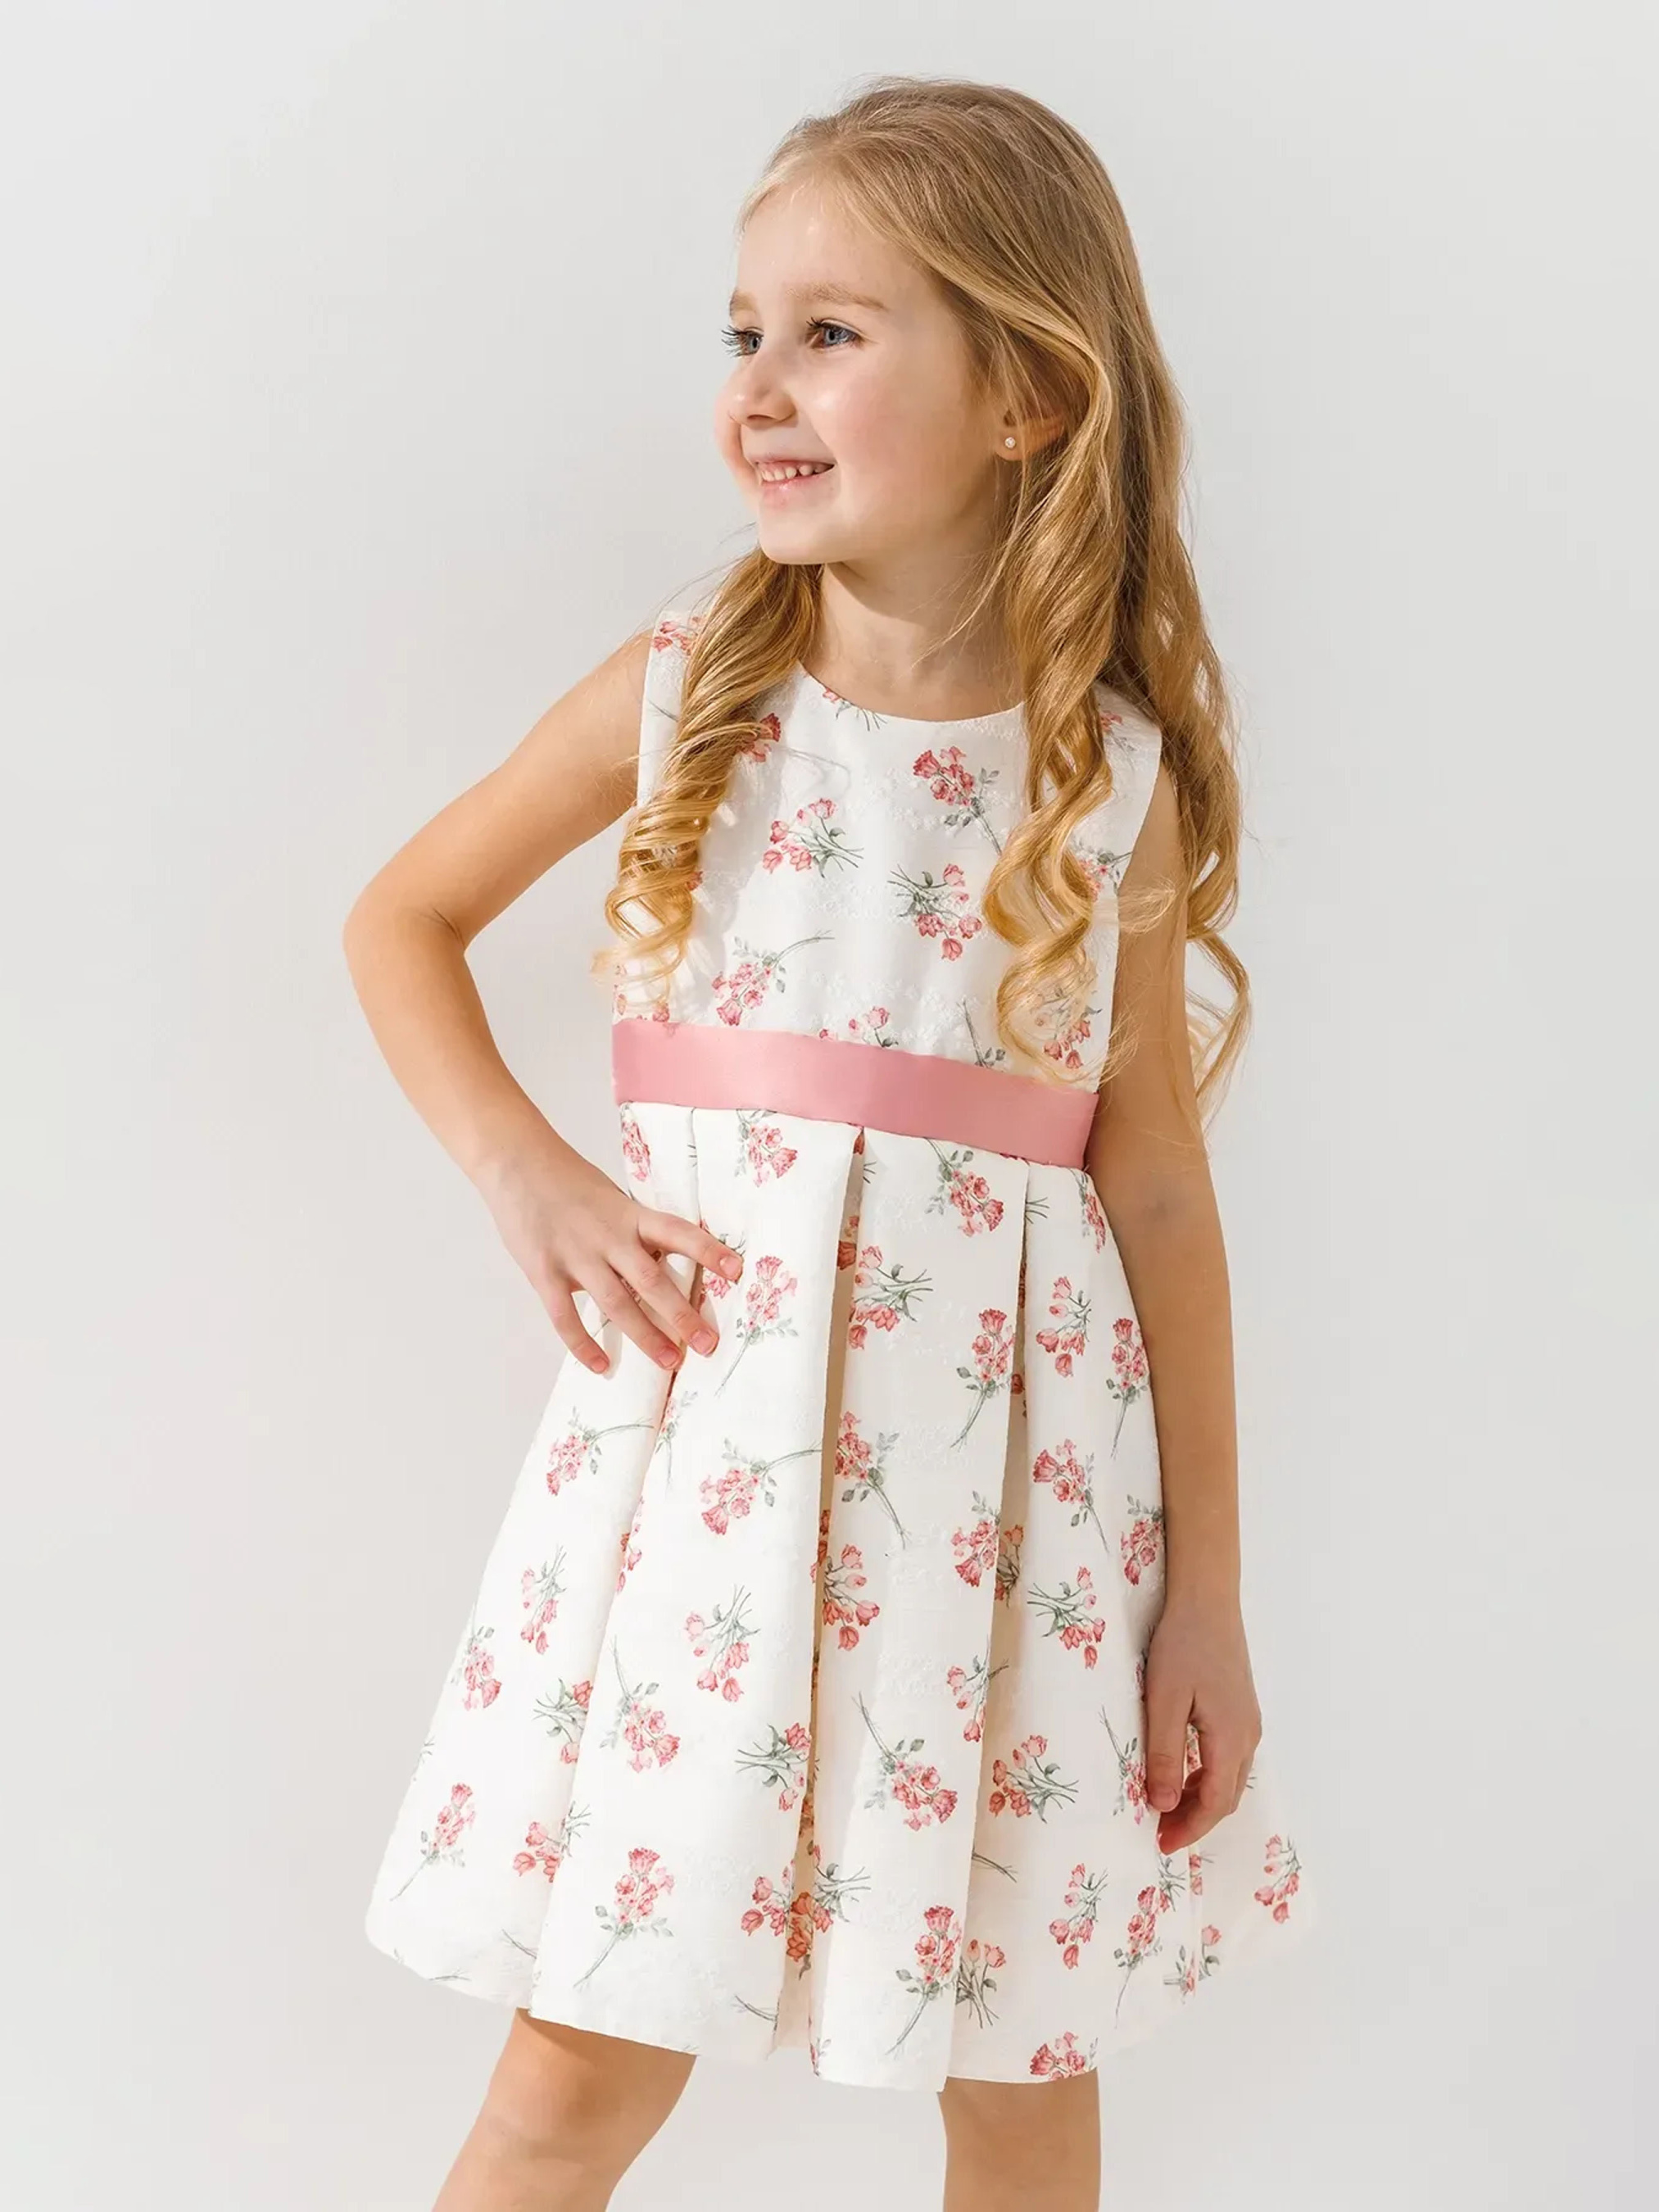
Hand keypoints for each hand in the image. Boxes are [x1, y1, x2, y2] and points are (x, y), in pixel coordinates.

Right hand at [476, 1132, 742, 1376]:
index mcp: (629, 1214)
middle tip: (708, 1344)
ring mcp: (576, 1255)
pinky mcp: (544, 1271)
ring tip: (670, 1361)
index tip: (737, 1270)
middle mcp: (608, 1236)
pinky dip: (583, 1344)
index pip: (677, 1232)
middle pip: (652, 1280)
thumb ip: (634, 1230)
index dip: (708, 1250)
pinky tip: (601, 1365)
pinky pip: (565, 1316)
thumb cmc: (568, 1181)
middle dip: (682, 1315)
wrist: (516, 1162)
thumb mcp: (611, 1199)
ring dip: (646, 1335)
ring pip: (617, 1303)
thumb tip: (666, 1260)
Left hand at [1142, 1590, 1262, 1853]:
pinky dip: (1208, 1776)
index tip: (1162, 1845)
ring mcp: (1249, 1722)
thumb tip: (1162, 1805)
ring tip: (1167, 1807)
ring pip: (1230, 1778)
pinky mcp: (1242, 1708)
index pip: (1215, 1803)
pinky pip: (1229, 1758)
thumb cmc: (1181, 1645)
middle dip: (1196, 1821)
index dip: (1189, 1829)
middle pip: (1227, 1796)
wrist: (1207, 1599)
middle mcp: (1248, 1736)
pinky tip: (1183, 1772)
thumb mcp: (1163, 1700)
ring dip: (1202, 1800)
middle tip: (1161, 1833)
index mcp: (1231, 1739)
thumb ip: (1165, 1754)